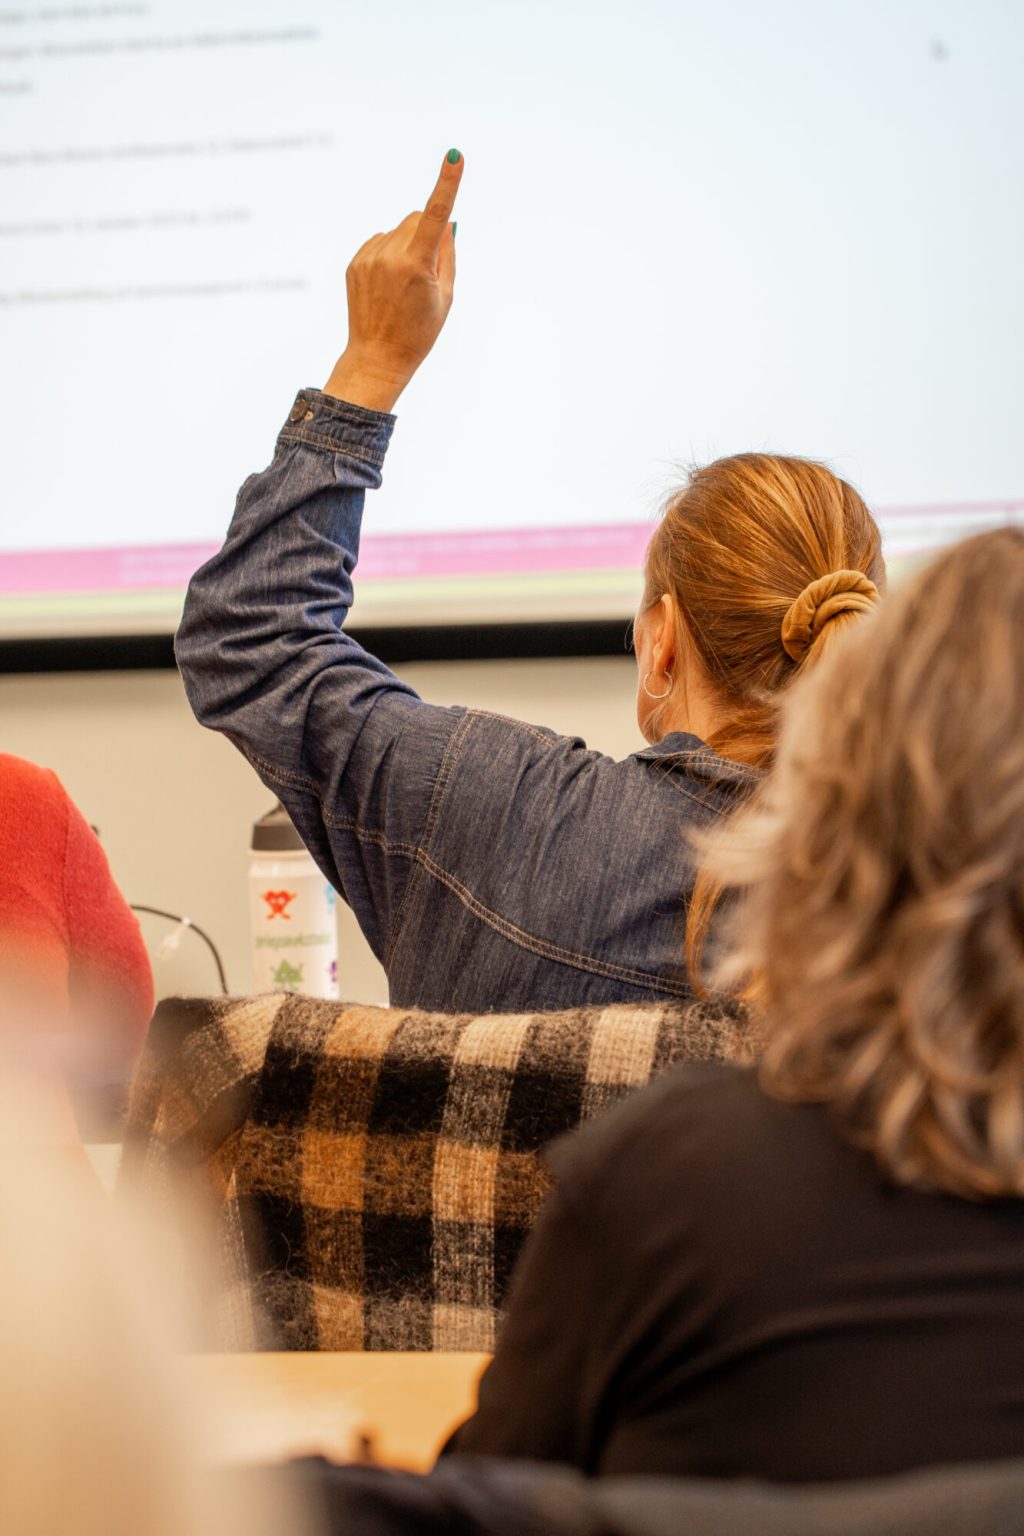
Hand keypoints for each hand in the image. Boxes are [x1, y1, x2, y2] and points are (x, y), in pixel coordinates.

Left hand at [325, 149, 463, 411]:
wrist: (377, 357)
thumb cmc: (419, 331)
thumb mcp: (445, 297)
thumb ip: (447, 255)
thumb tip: (446, 222)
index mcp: (417, 265)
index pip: (436, 215)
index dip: (448, 184)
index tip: (455, 156)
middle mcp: (390, 255)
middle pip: (417, 218)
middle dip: (427, 232)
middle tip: (428, 271)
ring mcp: (369, 257)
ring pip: (398, 229)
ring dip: (408, 245)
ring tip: (404, 284)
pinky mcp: (355, 262)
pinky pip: (380, 242)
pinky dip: (389, 254)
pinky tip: (388, 284)